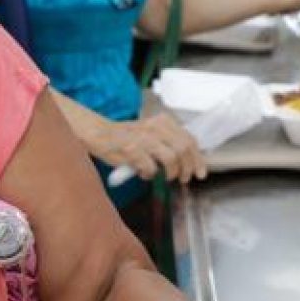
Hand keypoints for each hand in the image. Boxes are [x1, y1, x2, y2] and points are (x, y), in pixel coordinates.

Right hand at [89, 113, 207, 183]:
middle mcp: (155, 127)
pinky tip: (144, 173)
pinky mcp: (132, 150)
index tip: (200, 172)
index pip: (189, 139)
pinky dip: (149, 174)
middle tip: (184, 178)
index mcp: (163, 122)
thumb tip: (189, 160)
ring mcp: (144, 138)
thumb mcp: (151, 133)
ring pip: (171, 158)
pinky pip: (150, 168)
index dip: (198, 158)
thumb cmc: (126, 137)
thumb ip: (169, 142)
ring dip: (171, 172)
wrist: (99, 133)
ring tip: (166, 177)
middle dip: (188, 168)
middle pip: (184, 148)